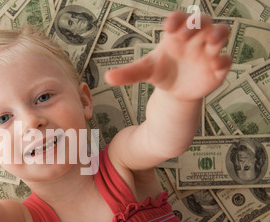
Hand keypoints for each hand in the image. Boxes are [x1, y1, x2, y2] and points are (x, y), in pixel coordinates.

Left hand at [105, 11, 231, 101]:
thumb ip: (129, 73)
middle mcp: (195, 38)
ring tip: (211, 41)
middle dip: (196, 25)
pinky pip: (226, 60)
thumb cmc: (162, 73)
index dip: (177, 19)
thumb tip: (107, 78)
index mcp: (177, 34)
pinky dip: (223, 61)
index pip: (179, 18)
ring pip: (222, 33)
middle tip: (184, 35)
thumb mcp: (146, 71)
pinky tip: (214, 66)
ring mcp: (209, 51)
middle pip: (203, 21)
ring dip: (219, 34)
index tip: (168, 28)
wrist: (175, 91)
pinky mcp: (218, 68)